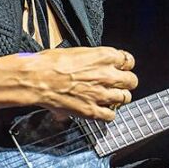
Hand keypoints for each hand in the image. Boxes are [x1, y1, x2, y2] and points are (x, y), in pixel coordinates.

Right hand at [21, 46, 137, 121]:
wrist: (36, 79)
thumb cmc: (49, 63)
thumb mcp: (75, 52)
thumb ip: (92, 59)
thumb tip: (95, 64)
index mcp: (104, 56)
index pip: (129, 61)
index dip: (124, 66)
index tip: (120, 68)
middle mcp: (108, 75)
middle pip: (132, 81)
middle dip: (125, 83)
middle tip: (116, 84)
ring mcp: (102, 94)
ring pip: (125, 98)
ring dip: (118, 98)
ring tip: (108, 97)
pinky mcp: (93, 110)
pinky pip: (111, 115)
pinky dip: (108, 113)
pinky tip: (100, 110)